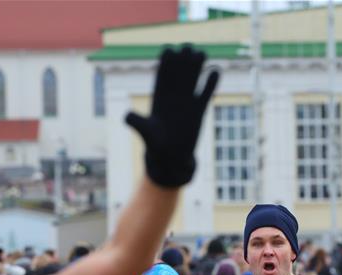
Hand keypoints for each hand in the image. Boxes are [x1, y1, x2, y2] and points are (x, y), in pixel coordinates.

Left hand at [124, 45, 218, 187]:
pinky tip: (216, 71)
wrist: (170, 158)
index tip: (172, 53)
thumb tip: (125, 116)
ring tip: (202, 56)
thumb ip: (136, 122)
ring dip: (198, 63)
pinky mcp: (200, 109)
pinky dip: (212, 81)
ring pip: (194, 76)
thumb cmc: (155, 145)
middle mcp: (174, 94)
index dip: (168, 58)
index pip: (163, 69)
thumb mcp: (145, 132)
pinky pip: (206, 91)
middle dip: (184, 56)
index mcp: (160, 94)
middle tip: (190, 50)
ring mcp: (187, 100)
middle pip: (179, 68)